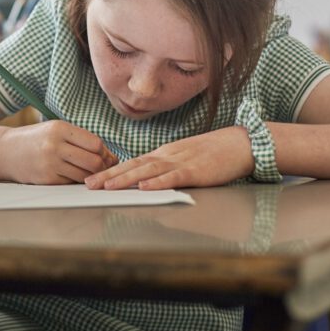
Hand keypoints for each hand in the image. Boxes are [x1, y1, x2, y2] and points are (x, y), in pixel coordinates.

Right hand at [0, 120, 118, 184]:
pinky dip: (76, 180)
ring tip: (87, 171)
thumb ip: (80, 139)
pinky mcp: (46, 179)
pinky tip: (71, 174)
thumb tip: (109, 157)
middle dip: (101, 166)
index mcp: (59, 129)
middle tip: (100, 166)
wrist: (5, 151)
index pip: (95, 143)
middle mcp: (54, 145)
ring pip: (85, 175)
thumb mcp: (55, 130)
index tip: (104, 155)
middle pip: (93, 161)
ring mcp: (49, 164)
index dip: (104, 151)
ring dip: (91, 176)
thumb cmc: (35, 139)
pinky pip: (71, 183)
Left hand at [85, 126, 254, 190]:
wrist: (242, 143)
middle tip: (87, 184)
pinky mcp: (197, 171)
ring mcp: (181, 162)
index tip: (92, 178)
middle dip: (108, 175)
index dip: (111, 170)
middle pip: (133, 165)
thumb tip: (146, 180)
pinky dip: (158, 182)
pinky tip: (144, 187)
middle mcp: (167, 156)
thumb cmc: (214, 153)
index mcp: (164, 154)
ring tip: (106, 186)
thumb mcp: (184, 159)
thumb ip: (166, 168)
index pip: (132, 162)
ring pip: (147, 170)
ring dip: (125, 178)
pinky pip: (174, 177)